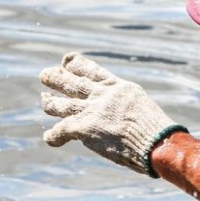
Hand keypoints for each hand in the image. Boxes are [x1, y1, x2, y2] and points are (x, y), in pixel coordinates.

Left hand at [39, 52, 187, 175]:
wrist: (155, 140)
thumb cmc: (155, 129)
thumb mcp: (141, 106)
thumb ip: (126, 105)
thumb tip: (121, 115)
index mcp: (116, 86)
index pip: (91, 70)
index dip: (76, 64)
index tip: (66, 60)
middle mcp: (101, 95)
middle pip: (72, 83)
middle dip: (57, 78)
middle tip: (44, 74)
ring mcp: (91, 110)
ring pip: (62, 104)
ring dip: (50, 102)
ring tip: (44, 99)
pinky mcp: (84, 128)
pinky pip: (61, 130)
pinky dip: (54, 136)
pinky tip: (49, 138)